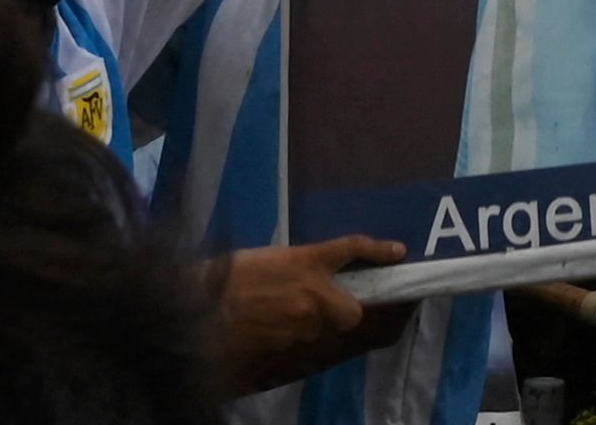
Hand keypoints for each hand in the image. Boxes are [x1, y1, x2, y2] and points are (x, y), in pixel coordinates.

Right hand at [205, 235, 402, 390]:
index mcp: (307, 260)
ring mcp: (301, 323)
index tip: (397, 252)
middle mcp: (313, 293)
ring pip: (321, 330)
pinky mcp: (285, 345)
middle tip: (328, 306)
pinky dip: (287, 338)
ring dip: (309, 326)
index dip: (377, 250)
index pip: (352, 249)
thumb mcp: (267, 258)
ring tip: (278, 316)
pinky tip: (266, 332)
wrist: (198, 308)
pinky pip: (297, 344)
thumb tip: (311, 272)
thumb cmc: (227, 276)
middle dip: (345, 312)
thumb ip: (296, 264)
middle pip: (351, 312)